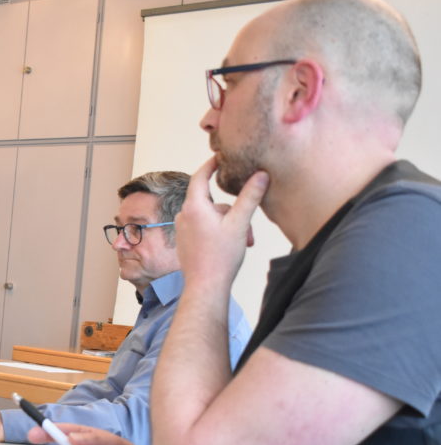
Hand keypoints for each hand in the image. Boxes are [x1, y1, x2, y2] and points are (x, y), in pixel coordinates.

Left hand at [176, 157, 267, 287]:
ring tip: (243, 242)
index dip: (210, 165)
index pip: (200, 176)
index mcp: (194, 207)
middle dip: (233, 212)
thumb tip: (261, 174)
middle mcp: (184, 215)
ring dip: (229, 226)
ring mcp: (183, 229)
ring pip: (211, 218)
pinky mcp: (185, 241)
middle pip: (213, 203)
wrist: (205, 286)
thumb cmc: (221, 257)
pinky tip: (230, 247)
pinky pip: (204, 229)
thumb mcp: (240, 223)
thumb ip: (250, 197)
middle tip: (249, 229)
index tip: (220, 157)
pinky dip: (219, 233)